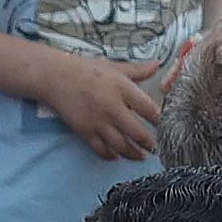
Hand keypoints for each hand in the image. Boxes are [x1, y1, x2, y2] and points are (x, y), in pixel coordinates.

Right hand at [37, 47, 163, 160]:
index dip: (160, 120)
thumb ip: (138, 70)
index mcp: (123, 88)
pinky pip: (100, 149)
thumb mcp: (114, 67)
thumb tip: (158, 64)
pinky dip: (110, 155)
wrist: (55, 77)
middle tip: (156, 148)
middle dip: (149, 144)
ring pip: (120, 145)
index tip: (166, 127)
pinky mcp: (84, 131)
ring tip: (141, 156)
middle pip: (137, 132)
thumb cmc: (86, 70)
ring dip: (133, 154)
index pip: (149, 109)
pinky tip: (116, 156)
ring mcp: (98, 121)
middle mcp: (112, 107)